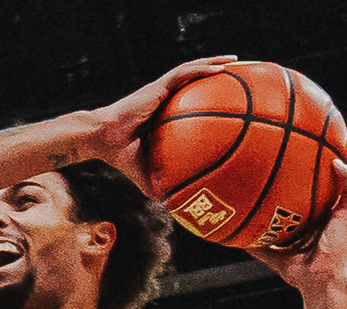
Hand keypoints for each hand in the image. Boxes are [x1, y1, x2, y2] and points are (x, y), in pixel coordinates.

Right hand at [80, 55, 236, 194]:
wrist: (103, 140)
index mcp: (165, 115)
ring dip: (215, 63)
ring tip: (237, 61)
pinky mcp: (157, 86)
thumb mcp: (147, 176)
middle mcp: (165, 99)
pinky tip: (221, 68)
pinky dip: (203, 69)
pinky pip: (184, 73)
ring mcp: (162, 90)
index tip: (233, 100)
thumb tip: (177, 208)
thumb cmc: (122, 157)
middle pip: (197, 81)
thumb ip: (164, 186)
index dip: (211, 97)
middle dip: (220, 74)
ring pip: (193, 70)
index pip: (191, 102)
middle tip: (243, 74)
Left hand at [247, 136, 346, 291]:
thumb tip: (231, 235)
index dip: (321, 166)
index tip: (311, 145)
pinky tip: (338, 163)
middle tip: (334, 130)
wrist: (317, 285)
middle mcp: (333, 209)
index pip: (322, 185)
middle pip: (342, 175)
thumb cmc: (298, 272)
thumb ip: (256, 242)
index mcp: (320, 214)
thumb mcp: (272, 252)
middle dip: (342, 152)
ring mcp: (342, 212)